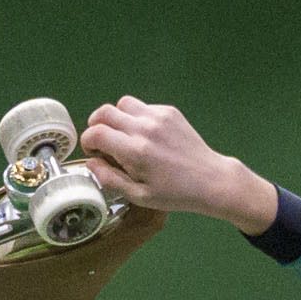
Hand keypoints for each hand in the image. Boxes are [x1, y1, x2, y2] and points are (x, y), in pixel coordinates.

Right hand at [74, 96, 273, 226]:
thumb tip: (91, 163)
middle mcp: (144, 128)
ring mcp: (158, 117)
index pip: (95, 133)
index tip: (95, 153)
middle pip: (104, 112)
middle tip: (103, 141)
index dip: (88, 142)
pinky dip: (137, 117)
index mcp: (135, 151)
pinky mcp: (169, 112)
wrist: (211, 180)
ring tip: (124, 135)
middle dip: (96, 125)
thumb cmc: (175, 194)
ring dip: (117, 118)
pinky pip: (143, 107)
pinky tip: (147, 135)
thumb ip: (110, 179)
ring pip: (123, 104)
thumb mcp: (140, 196)